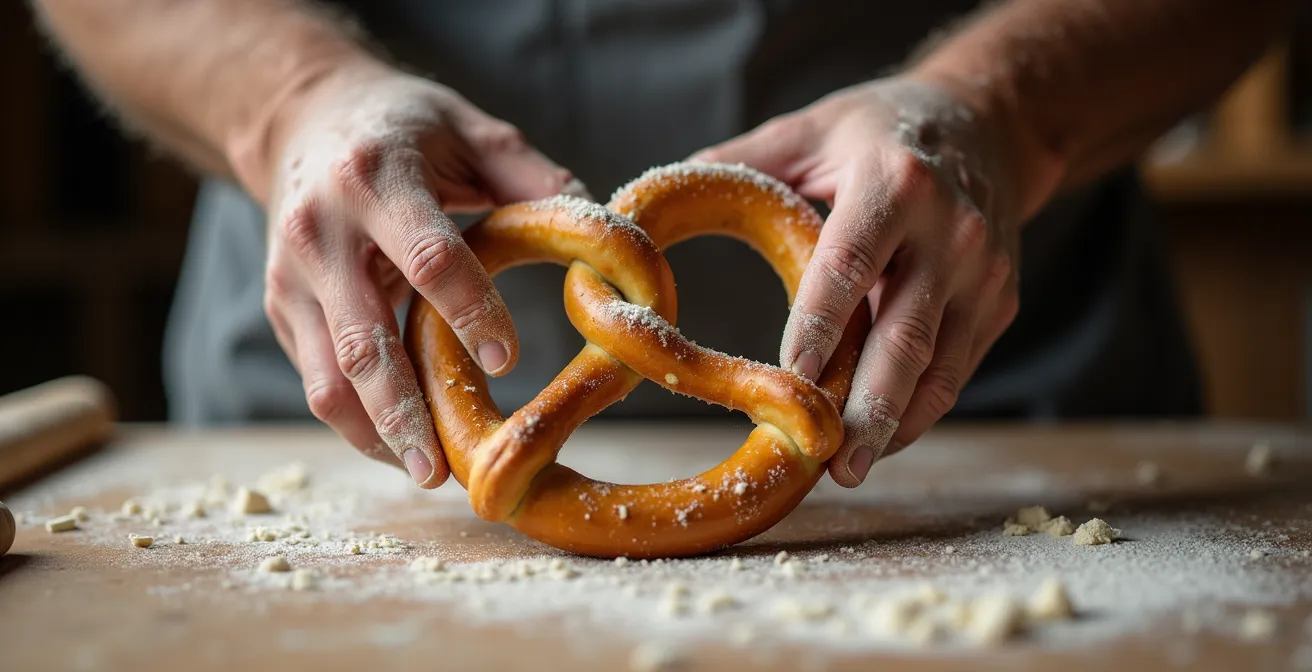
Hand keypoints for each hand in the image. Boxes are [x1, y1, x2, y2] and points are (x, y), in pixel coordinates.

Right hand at [255, 62, 577, 486]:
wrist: (303, 118)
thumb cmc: (405, 128)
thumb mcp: (471, 129)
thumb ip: (533, 176)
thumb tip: (603, 228)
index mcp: (375, 180)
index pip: (426, 258)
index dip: (469, 311)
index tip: (510, 360)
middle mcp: (320, 232)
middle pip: (361, 338)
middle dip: (403, 409)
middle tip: (445, 468)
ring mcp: (291, 277)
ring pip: (327, 375)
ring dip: (375, 432)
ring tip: (426, 472)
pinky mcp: (281, 308)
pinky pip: (316, 379)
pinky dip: (356, 421)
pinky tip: (401, 447)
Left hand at [694, 76, 1022, 486]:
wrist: (989, 123)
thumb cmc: (878, 131)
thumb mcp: (809, 129)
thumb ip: (740, 164)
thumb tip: (654, 204)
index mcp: (895, 183)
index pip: (851, 263)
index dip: (821, 323)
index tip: (792, 376)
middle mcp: (951, 232)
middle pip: (905, 335)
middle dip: (869, 406)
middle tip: (833, 461)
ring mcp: (984, 273)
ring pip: (940, 368)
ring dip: (896, 426)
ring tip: (852, 469)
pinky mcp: (999, 303)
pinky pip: (956, 371)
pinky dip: (918, 411)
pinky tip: (880, 440)